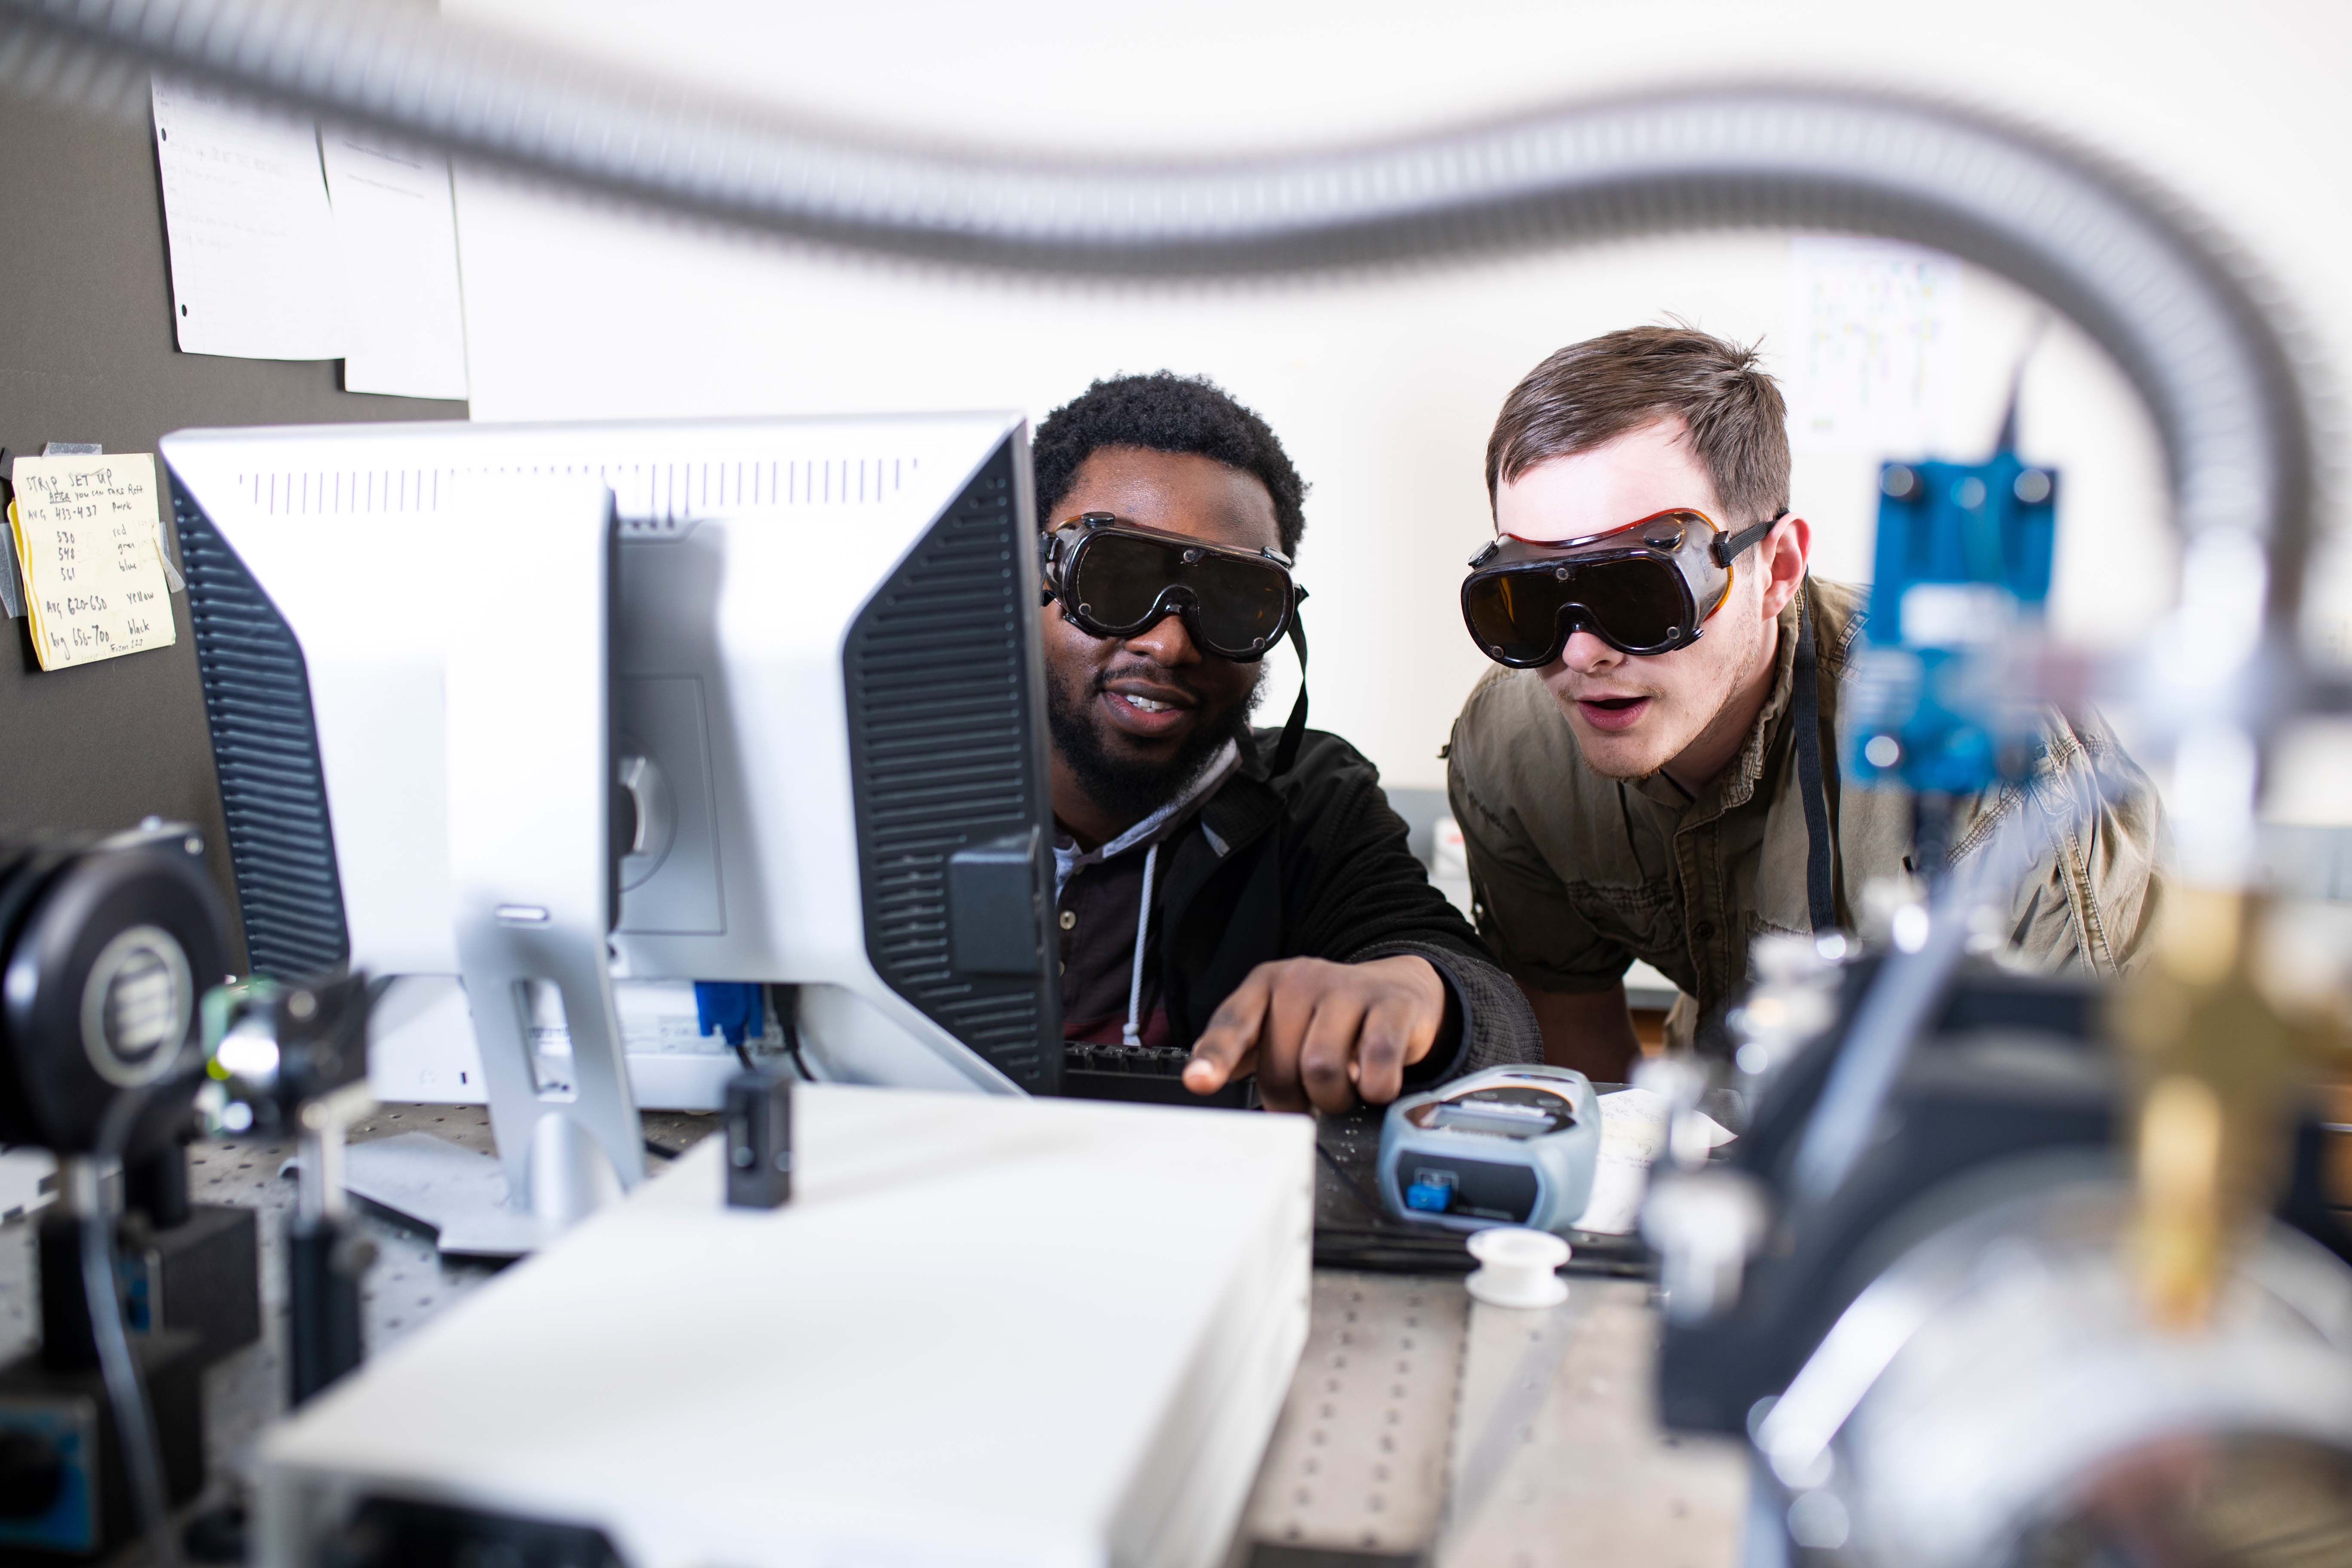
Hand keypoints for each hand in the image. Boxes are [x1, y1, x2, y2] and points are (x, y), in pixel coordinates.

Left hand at [1183, 954, 1448, 1112]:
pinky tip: (1375, 1086)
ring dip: (1333, 1099)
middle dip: (1294, 1100)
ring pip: (1322, 1067)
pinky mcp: (1393, 1005)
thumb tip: (1203, 1078)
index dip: (1216, 1056)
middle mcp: (1302, 980)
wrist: (1398, 990)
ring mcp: (1349, 989)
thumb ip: (1244, 1052)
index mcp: (1265, 986)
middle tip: (1310, 1099)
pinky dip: (1374, 1087)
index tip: (1199, 1082)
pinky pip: (1376, 1060)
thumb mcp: (1280, 1027)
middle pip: (1281, 1065)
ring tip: (1342, 1092)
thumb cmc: (1329, 1019)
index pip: (1233, 1023)